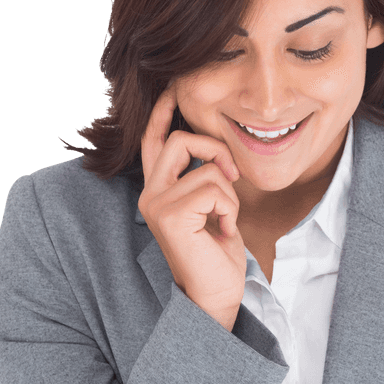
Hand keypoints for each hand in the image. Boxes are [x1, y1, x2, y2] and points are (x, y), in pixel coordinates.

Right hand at [138, 87, 246, 330]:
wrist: (216, 294)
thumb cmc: (217, 255)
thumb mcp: (212, 207)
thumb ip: (204, 177)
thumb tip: (214, 148)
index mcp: (158, 190)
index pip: (154, 140)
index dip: (164, 113)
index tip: (174, 89)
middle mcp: (150, 194)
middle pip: (182, 141)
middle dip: (216, 150)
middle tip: (233, 176)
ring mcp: (157, 204)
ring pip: (206, 169)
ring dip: (229, 195)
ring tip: (225, 222)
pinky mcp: (170, 214)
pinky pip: (213, 188)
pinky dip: (229, 209)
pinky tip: (223, 232)